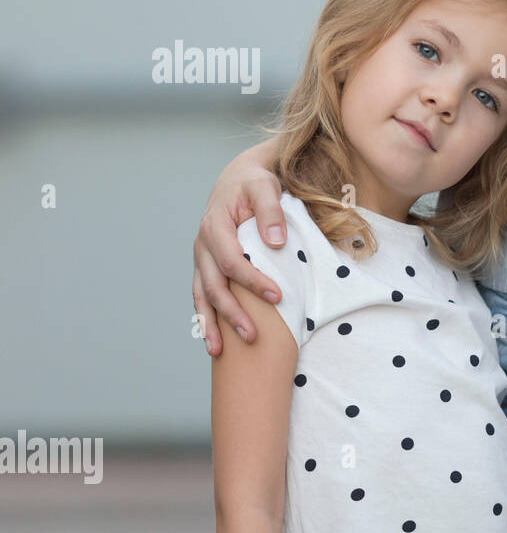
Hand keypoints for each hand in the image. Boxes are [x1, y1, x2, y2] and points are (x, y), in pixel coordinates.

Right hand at [193, 148, 285, 355]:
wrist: (237, 180)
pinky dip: (206, 319)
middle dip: (231, 313)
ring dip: (210, 325)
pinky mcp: (207, 267)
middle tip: (253, 336)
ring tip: (219, 353)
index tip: (278, 296)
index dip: (253, 281)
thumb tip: (276, 242)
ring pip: (202, 296)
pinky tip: (214, 342)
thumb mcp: (265, 187)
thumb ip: (271, 211)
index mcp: (215, 227)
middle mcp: (202, 246)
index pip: (232, 261)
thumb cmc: (254, 184)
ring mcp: (202, 259)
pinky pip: (203, 296)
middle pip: (214, 286)